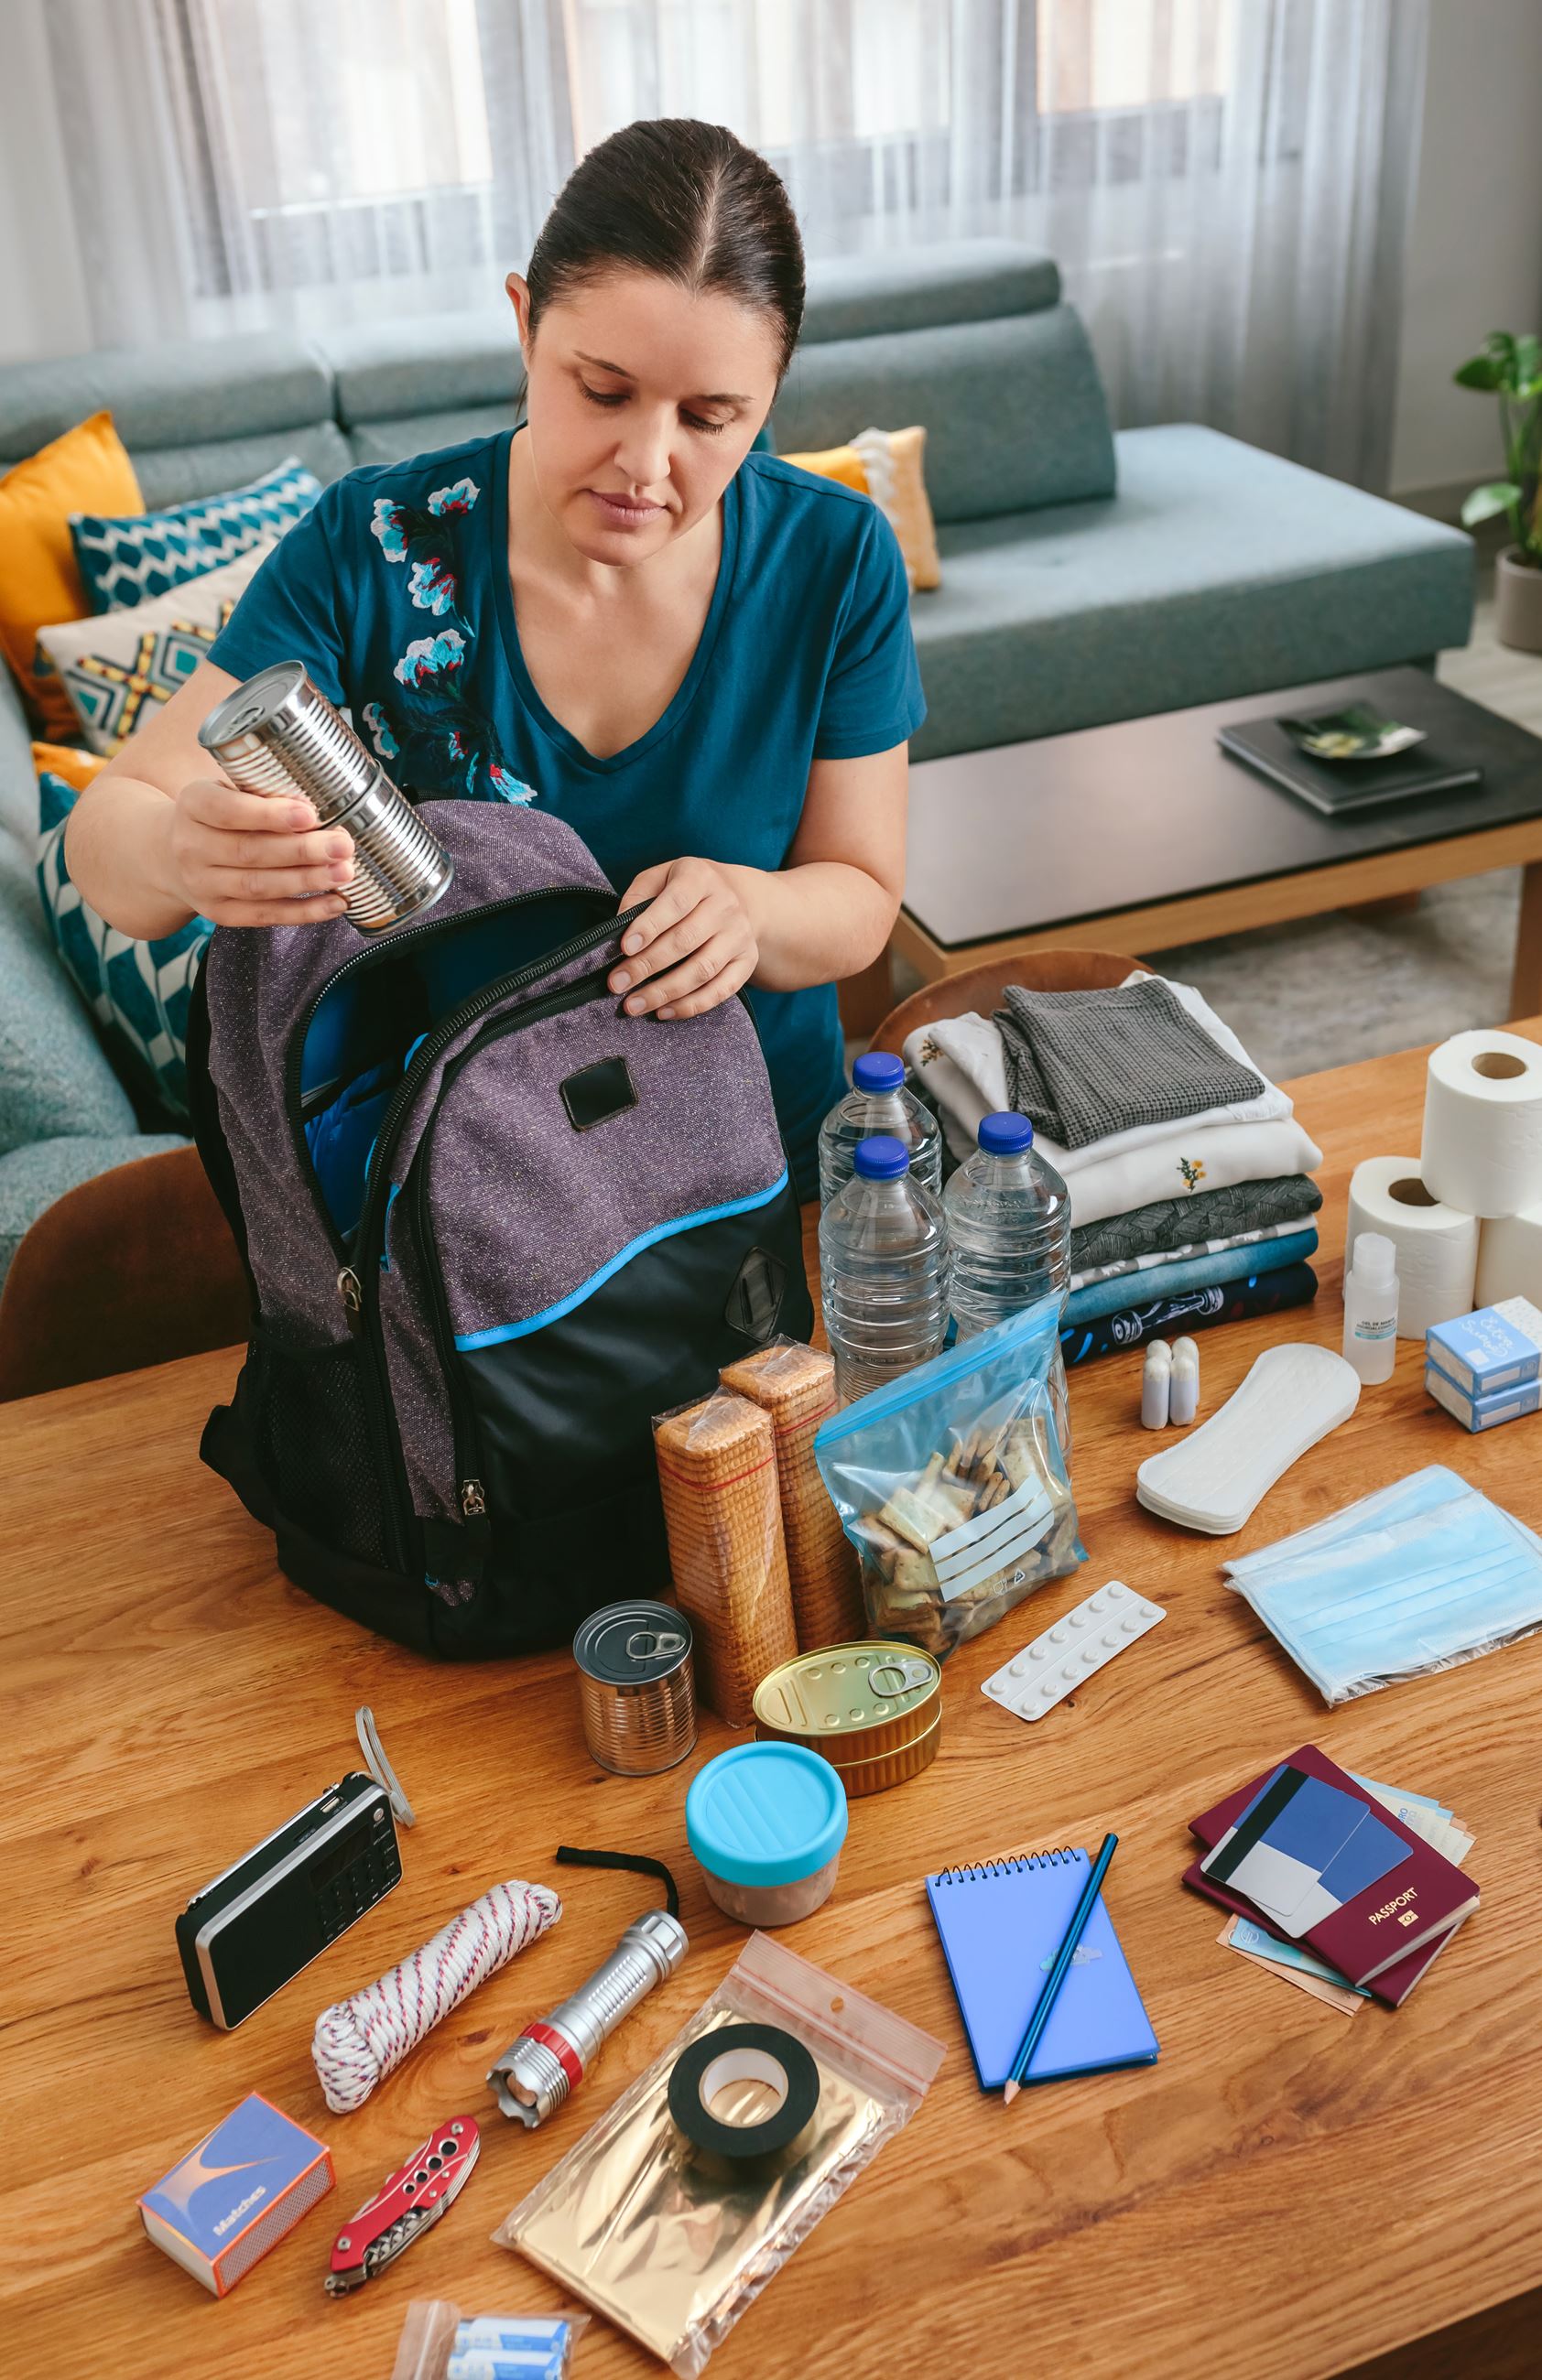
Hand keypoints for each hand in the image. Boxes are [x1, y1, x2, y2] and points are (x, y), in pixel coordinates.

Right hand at [165, 777, 354, 926]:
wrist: (169, 855)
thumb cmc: (216, 816)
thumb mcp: (226, 791)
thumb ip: (262, 794)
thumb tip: (315, 805)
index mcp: (193, 806)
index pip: (227, 811)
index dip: (270, 815)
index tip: (309, 814)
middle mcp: (191, 847)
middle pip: (250, 852)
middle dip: (302, 850)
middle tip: (342, 845)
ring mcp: (202, 885)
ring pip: (259, 887)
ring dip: (307, 881)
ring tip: (344, 872)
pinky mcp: (219, 914)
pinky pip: (265, 915)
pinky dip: (304, 912)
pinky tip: (335, 903)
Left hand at [609, 857, 759, 1018]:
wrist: (738, 897)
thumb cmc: (687, 890)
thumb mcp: (660, 877)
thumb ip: (637, 896)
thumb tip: (618, 930)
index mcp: (700, 877)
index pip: (675, 903)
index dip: (649, 926)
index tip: (625, 948)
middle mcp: (725, 905)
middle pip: (685, 941)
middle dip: (646, 966)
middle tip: (617, 983)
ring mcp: (739, 935)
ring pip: (702, 970)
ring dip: (665, 992)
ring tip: (634, 1005)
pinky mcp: (747, 961)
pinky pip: (721, 990)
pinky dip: (691, 1005)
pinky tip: (664, 1011)